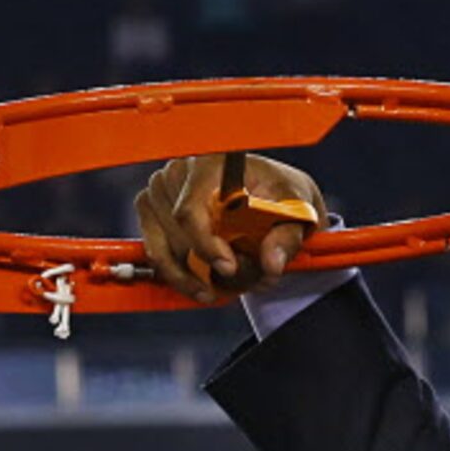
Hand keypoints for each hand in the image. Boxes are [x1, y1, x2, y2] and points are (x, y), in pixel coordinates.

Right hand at [136, 151, 325, 304]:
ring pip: (163, 249)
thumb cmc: (282, 193)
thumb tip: (271, 263)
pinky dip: (178, 276)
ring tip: (224, 289)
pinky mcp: (151, 211)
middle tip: (241, 283)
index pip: (191, 209)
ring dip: (193, 277)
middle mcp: (178, 171)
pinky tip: (202, 286)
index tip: (228, 268)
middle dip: (208, 268)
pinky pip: (155, 253)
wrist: (270, 190)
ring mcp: (159, 191)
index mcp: (212, 161)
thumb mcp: (298, 208)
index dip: (205, 244)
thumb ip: (287, 235)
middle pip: (178, 233)